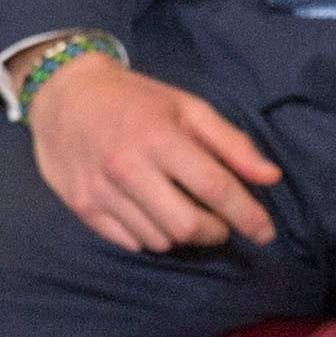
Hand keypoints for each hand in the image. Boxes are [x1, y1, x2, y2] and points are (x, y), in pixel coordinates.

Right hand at [27, 55, 280, 253]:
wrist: (64, 93)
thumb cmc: (135, 100)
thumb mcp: (187, 107)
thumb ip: (231, 143)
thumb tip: (271, 177)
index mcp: (160, 137)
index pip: (214, 187)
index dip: (247, 214)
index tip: (265, 232)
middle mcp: (128, 167)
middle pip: (187, 225)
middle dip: (214, 231)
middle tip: (220, 223)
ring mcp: (102, 191)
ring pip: (159, 240)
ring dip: (182, 234)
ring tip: (183, 213)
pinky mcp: (82, 207)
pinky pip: (130, 243)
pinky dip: (150, 236)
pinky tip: (152, 215)